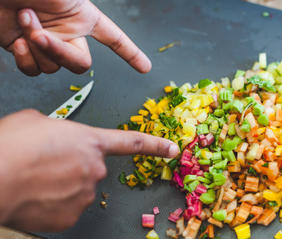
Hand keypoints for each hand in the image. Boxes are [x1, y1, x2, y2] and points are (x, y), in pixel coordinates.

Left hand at [0, 0, 150, 75]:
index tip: (144, 68)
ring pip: (55, 69)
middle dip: (61, 53)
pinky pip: (34, 71)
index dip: (131, 53)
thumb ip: (78, 4)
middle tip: (41, 36)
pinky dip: (26, 60)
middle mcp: (68, 33)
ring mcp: (47, 44)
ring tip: (24, 19)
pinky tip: (18, 42)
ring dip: (38, 48)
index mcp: (83, 17)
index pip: (115, 39)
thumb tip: (93, 22)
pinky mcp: (25, 51)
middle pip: (81, 64)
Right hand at [0, 109, 178, 230]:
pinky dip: (53, 205)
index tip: (173, 150)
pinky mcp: (71, 216)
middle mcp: (94, 169)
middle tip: (44, 165)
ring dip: (61, 186)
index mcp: (90, 141)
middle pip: (91, 169)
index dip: (156, 145)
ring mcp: (84, 194)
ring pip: (77, 190)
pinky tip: (36, 196)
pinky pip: (66, 209)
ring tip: (35, 179)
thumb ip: (59, 129)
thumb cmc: (11, 146)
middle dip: (73, 167)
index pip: (131, 142)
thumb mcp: (36, 121)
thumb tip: (56, 138)